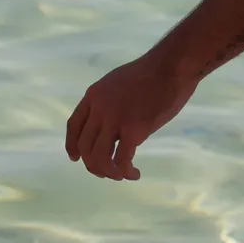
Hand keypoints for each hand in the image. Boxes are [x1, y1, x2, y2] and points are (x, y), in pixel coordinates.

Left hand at [65, 49, 193, 180]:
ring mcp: (115, 120)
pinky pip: (122, 160)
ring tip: (120, 175)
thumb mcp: (118, 81)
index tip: (75, 158)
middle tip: (106, 172)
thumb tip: (111, 122)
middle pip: (85, 147)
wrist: (172, 66)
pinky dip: (126, 172)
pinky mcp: (134, 130)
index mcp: (94, 95)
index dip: (72, 145)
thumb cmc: (153, 72)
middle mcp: (99, 109)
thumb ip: (109, 101)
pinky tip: (134, 173)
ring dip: (108, 172)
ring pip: (99, 157)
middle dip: (93, 165)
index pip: (73, 125)